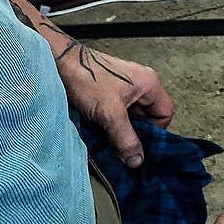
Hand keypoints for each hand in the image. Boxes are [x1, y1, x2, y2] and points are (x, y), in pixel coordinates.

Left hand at [0, 0, 173, 164]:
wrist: (59, 62)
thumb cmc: (86, 78)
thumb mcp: (110, 114)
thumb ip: (126, 139)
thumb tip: (137, 161)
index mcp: (149, 84)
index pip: (164, 114)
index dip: (155, 132)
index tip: (139, 145)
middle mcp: (139, 84)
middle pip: (147, 117)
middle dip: (134, 132)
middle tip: (122, 145)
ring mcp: (122, 87)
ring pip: (129, 116)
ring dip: (120, 129)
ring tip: (108, 136)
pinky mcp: (107, 92)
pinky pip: (116, 112)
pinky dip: (110, 122)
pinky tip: (99, 129)